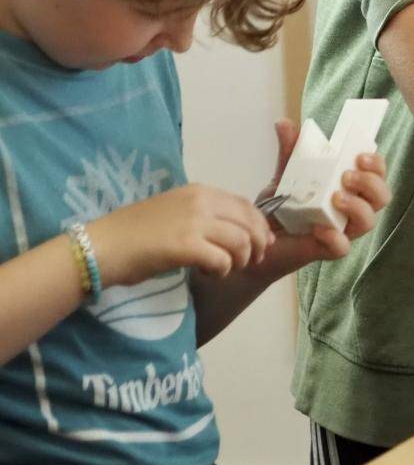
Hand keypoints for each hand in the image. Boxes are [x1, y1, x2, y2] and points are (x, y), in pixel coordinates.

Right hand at [90, 184, 272, 286]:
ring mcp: (194, 222)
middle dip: (257, 244)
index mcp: (199, 191)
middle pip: (248, 222)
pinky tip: (209, 274)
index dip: (259, 225)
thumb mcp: (174, 213)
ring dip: (239, 260)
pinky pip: (222, 260)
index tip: (263, 242)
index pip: (244, 205)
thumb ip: (203, 216)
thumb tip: (233, 231)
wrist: (100, 246)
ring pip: (240, 242)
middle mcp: (201, 201)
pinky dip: (222, 270)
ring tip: (225, 270)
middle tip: (253, 261)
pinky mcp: (185, 245)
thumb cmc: (132, 234)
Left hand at [257, 120, 391, 271]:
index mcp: (349, 187)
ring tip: (335, 197)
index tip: (360, 155)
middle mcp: (352, 208)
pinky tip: (320, 228)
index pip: (377, 174)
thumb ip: (290, 151)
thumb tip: (284, 123)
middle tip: (347, 175)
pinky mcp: (327, 250)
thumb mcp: (285, 174)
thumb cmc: (279, 207)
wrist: (255, 237)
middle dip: (372, 183)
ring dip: (358, 206)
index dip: (377, 164)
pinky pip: (343, 247)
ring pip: (369, 221)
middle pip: (382, 197)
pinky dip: (335, 238)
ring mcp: (342, 230)